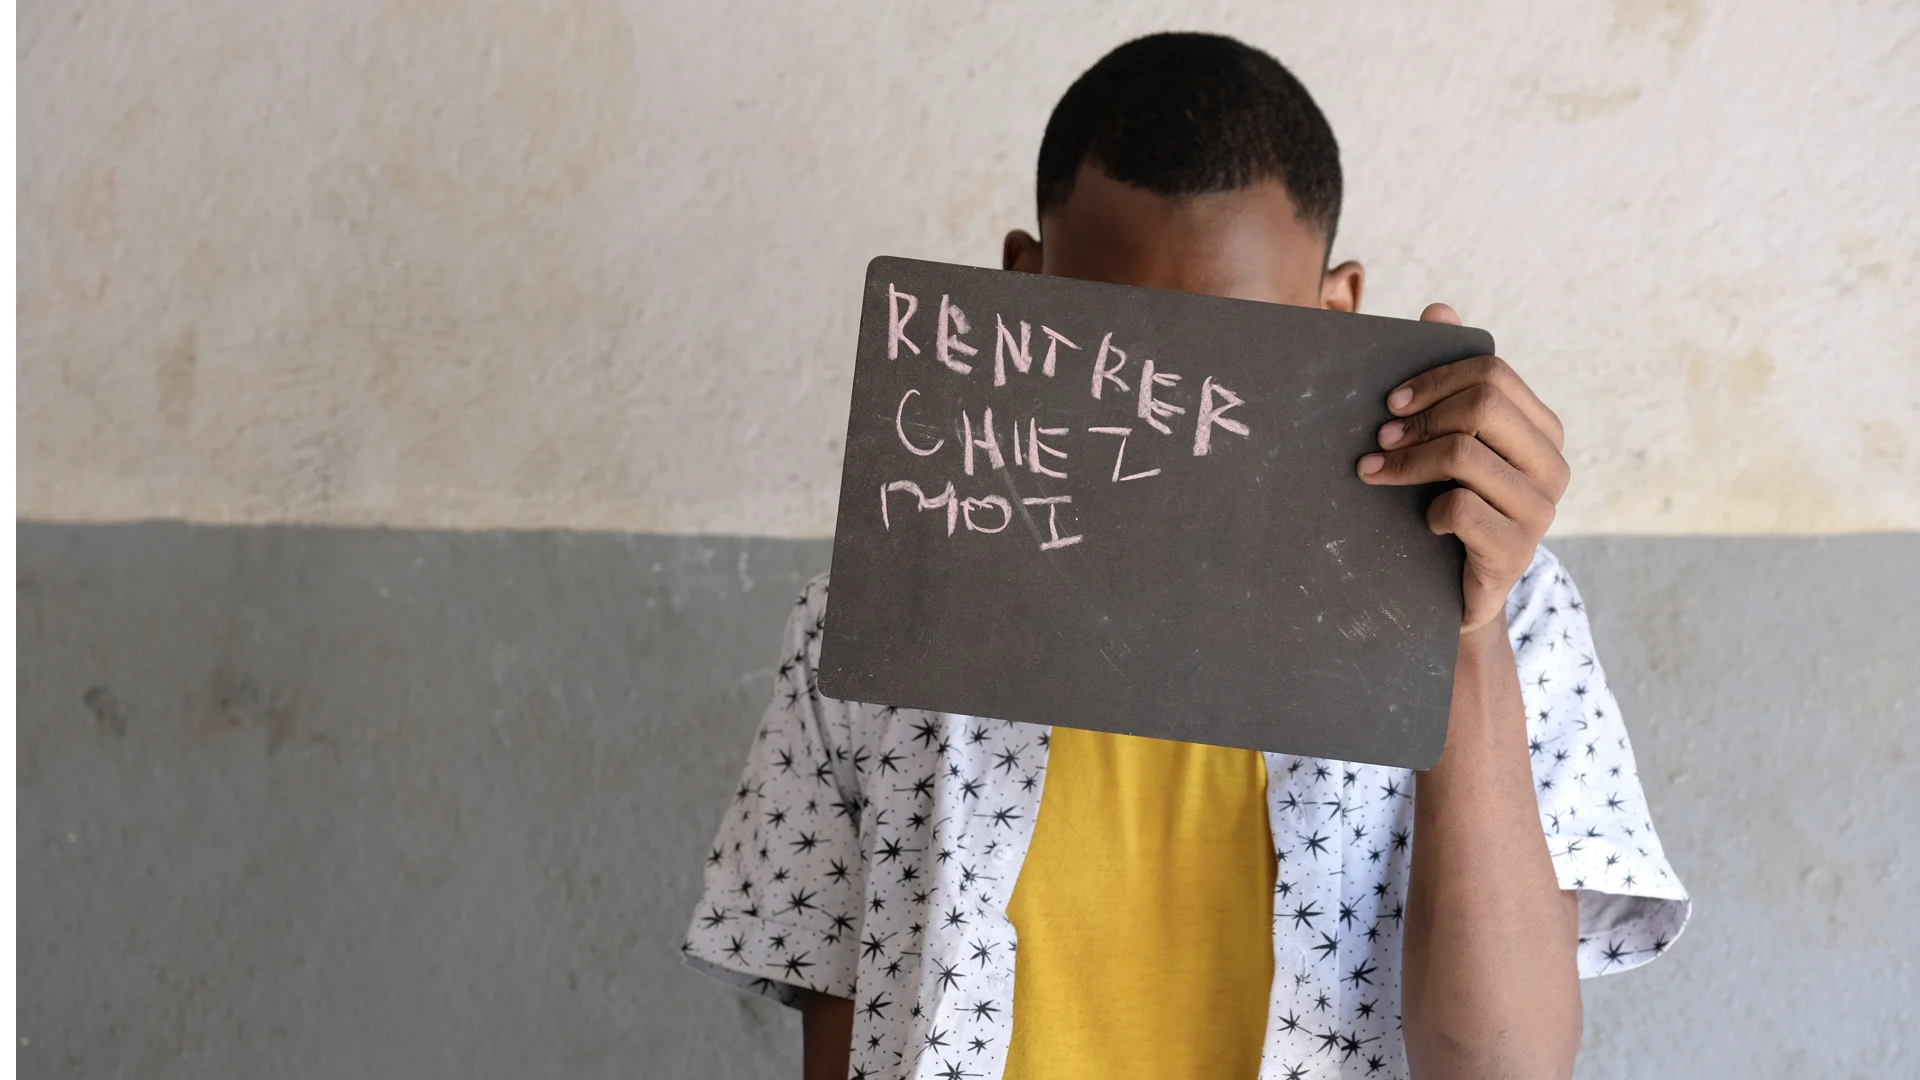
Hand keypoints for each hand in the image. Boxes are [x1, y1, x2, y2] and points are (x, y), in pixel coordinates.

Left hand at [1357, 303, 1567, 633]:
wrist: (1450, 595)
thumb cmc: (1446, 506)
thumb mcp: (1445, 441)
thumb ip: (1447, 379)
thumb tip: (1438, 309)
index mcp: (1541, 429)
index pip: (1492, 372)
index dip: (1434, 379)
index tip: (1391, 404)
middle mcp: (1551, 465)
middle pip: (1482, 405)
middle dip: (1420, 417)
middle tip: (1379, 440)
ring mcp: (1540, 511)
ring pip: (1464, 454)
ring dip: (1407, 463)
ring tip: (1373, 474)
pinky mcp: (1516, 553)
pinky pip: (1461, 509)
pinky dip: (1428, 510)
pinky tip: (1421, 521)